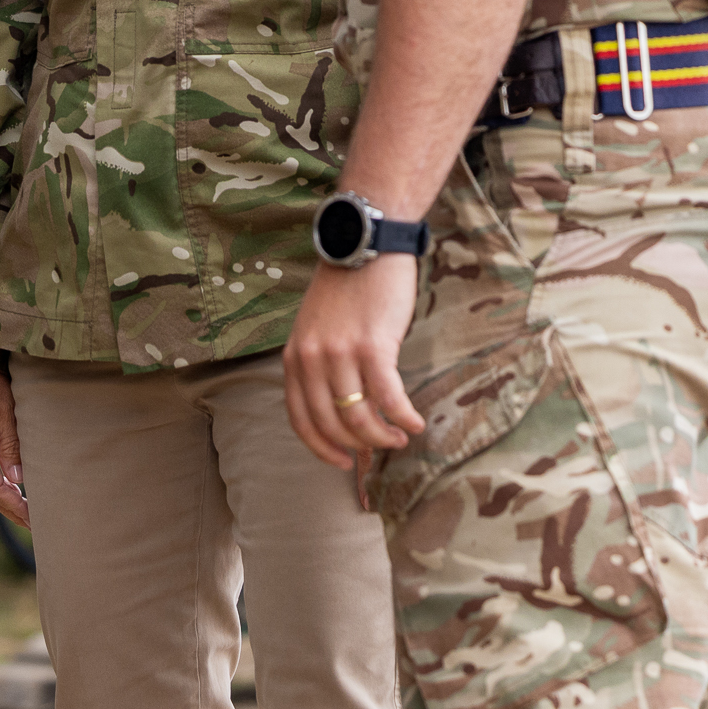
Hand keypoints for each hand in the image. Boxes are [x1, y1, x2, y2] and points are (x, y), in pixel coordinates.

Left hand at [281, 255, 427, 470]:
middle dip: (357, 445)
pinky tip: (414, 423)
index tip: (343, 462)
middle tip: (380, 449)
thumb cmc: (346, 288)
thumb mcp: (314, 327)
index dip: (322, 447)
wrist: (366, 246)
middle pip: (331, 424)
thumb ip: (318, 364)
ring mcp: (341, 354)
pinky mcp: (373, 346)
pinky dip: (403, 417)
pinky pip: (388, 398)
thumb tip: (338, 407)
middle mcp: (311, 359)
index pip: (301, 419)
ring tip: (399, 437)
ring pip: (360, 416)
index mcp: (294, 357)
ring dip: (382, 436)